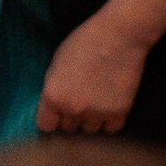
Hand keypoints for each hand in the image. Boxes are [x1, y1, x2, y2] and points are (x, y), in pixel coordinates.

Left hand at [37, 8, 147, 134]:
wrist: (119, 36)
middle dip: (71, 118)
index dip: (52, 120)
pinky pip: (111, 129)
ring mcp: (96, 113)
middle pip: (68, 128)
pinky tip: (109, 108)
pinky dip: (110, 122)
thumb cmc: (84, 42)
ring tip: (96, 102)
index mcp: (52, 96)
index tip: (57, 116)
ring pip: (89, 130)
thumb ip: (53, 87)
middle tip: (80, 101)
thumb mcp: (56, 63)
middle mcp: (72, 109)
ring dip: (91, 121)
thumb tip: (52, 106)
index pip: (46, 126)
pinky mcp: (119, 112)